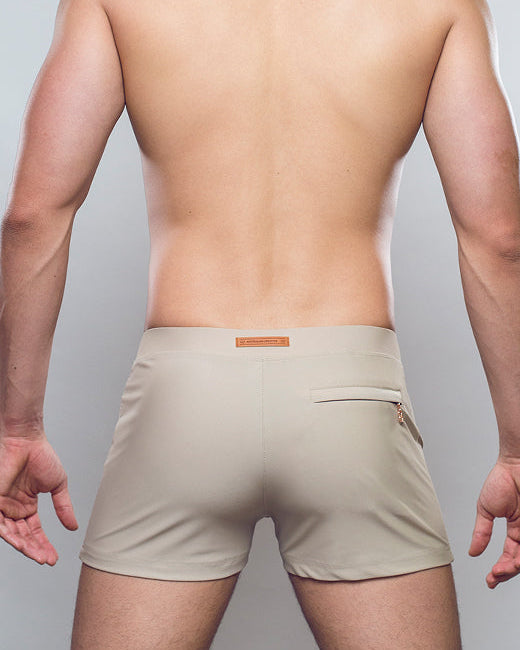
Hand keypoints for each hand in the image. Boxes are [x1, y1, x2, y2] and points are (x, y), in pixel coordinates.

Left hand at [0, 432, 77, 564]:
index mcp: (27, 505)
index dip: (43, 545)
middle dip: (34, 550)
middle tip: (46, 560)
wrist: (26, 440)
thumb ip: (63, 507)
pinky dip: (10, 536)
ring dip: (24, 547)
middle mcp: (13, 508)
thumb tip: (73, 526)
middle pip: (23, 537)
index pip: (34, 532)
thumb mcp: (58, 485)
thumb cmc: (41, 456)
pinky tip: (22, 544)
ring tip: (37, 556)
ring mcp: (3, 506)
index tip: (53, 557)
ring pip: (10, 534)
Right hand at [469, 458, 519, 587]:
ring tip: (508, 567)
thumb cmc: (502, 480)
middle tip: (497, 575)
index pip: (510, 556)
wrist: (516, 464)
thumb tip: (473, 551)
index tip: (490, 579)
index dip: (500, 570)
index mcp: (516, 530)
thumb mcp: (486, 509)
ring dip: (517, 566)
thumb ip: (481, 532)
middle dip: (508, 572)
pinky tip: (518, 560)